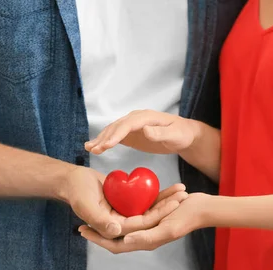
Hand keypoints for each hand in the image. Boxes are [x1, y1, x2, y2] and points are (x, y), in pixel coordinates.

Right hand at [63, 166, 188, 238]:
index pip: (140, 225)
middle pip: (149, 219)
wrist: (72, 181)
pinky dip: (158, 195)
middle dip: (167, 208)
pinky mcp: (127, 206)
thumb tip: (117, 231)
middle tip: (183, 196)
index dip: (158, 214)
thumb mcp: (86, 205)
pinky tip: (172, 187)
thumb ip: (99, 220)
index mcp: (114, 230)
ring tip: (182, 190)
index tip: (174, 203)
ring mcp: (125, 216)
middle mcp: (122, 226)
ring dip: (166, 201)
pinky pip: (145, 202)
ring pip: (150, 210)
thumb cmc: (76, 192)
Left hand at [79, 192, 210, 252]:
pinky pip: (132, 213)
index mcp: (144, 242)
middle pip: (114, 236)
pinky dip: (121, 208)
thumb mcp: (167, 228)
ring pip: (121, 224)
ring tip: (93, 210)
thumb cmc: (187, 218)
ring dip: (107, 219)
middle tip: (80, 221)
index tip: (81, 230)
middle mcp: (143, 236)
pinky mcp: (151, 215)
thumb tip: (125, 240)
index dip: (97, 239)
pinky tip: (112, 198)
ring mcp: (147, 226)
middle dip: (98, 230)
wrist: (203, 208)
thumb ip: (147, 237)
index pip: (114, 244)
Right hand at [84, 110, 200, 154]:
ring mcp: (131, 125)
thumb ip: (160, 133)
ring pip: (112, 131)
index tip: (108, 145)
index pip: (128, 124)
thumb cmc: (181, 134)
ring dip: (100, 139)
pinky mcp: (130, 134)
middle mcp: (136, 118)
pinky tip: (93, 148)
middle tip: (94, 150)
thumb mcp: (175, 135)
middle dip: (104, 138)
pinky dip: (103, 141)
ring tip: (89, 149)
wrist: (183, 135)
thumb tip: (145, 129)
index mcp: (146, 117)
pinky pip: (114, 136)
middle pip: (116, 127)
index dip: (117, 134)